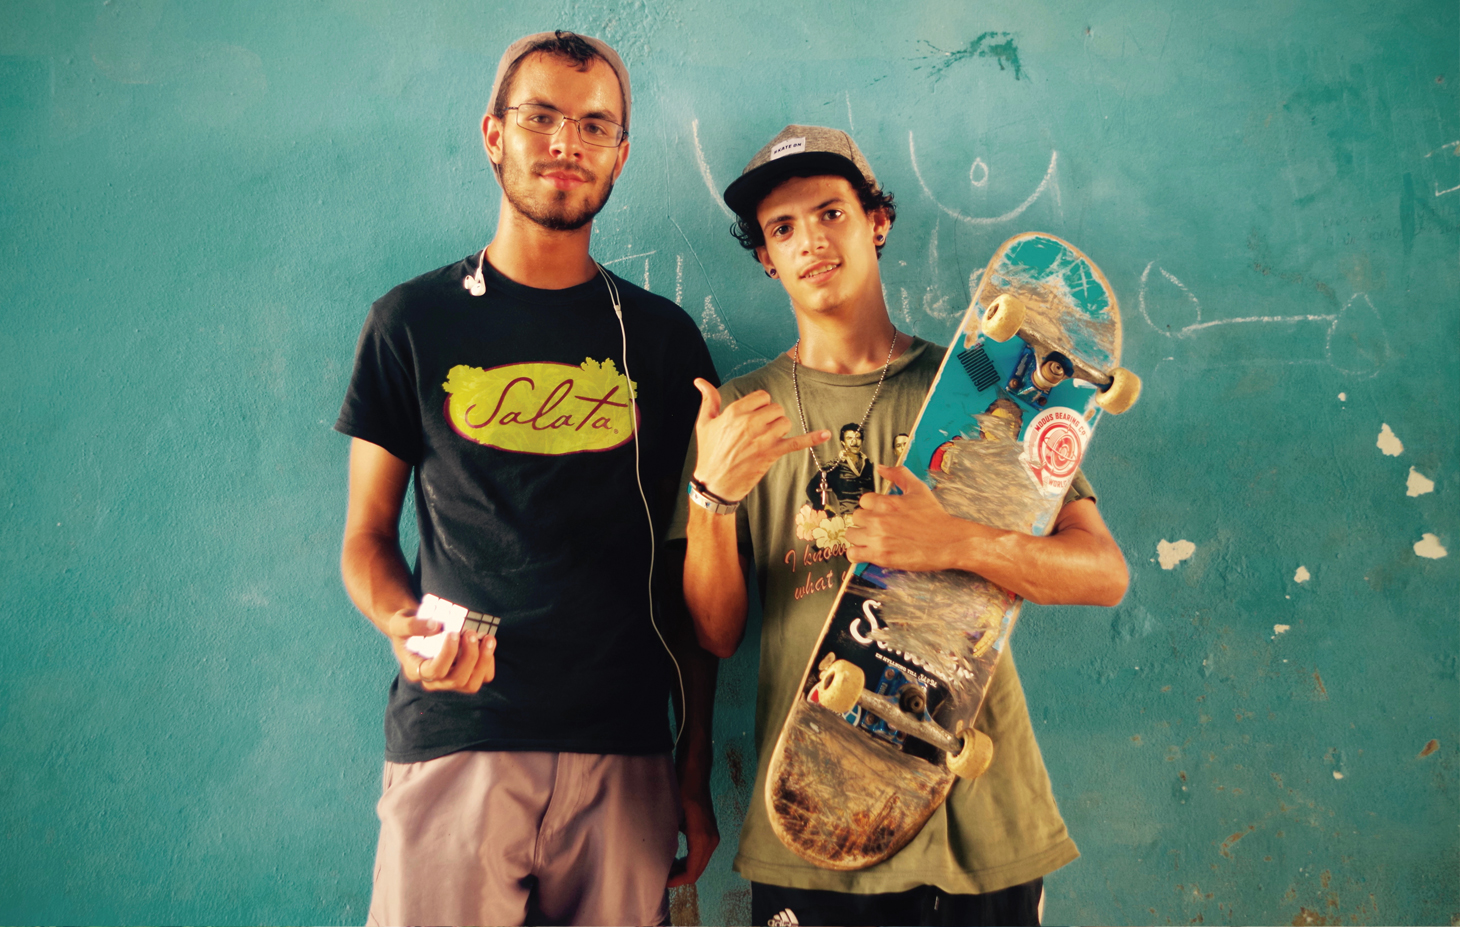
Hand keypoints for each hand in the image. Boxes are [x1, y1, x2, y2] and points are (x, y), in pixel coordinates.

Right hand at [386, 606, 496, 692]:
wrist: (415, 629)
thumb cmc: (406, 627)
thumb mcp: (400, 622)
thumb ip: (413, 625)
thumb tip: (436, 626)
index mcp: (415, 671)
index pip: (434, 671)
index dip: (447, 654)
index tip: (452, 633)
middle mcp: (433, 681)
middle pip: (456, 680)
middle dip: (469, 657)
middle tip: (471, 633)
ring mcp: (450, 680)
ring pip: (471, 683)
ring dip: (483, 661)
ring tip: (487, 638)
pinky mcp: (465, 675)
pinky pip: (482, 677)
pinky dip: (488, 662)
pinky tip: (487, 642)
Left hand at [666, 782, 718, 887]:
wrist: (694, 775)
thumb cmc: (681, 791)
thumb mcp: (672, 816)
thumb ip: (669, 839)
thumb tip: (660, 860)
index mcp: (702, 839)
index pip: (692, 871)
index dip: (677, 881)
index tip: (661, 882)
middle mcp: (711, 841)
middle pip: (697, 871)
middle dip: (680, 878)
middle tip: (661, 878)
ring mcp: (713, 837)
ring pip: (700, 864)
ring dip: (684, 870)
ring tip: (666, 870)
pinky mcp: (710, 833)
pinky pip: (701, 855)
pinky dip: (689, 861)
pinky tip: (675, 860)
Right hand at [691, 378, 828, 501]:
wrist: (714, 484)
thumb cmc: (709, 453)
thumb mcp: (704, 424)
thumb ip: (708, 400)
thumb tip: (700, 381)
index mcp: (734, 412)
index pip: (761, 396)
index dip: (760, 406)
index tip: (754, 416)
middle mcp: (748, 422)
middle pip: (775, 408)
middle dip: (771, 417)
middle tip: (761, 430)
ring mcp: (761, 438)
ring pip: (784, 421)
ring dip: (780, 429)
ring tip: (767, 439)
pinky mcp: (771, 453)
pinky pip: (796, 442)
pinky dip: (812, 438)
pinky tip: (826, 434)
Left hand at [845, 465, 981, 571]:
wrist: (948, 542)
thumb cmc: (935, 517)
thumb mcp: (918, 489)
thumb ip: (899, 474)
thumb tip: (881, 467)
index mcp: (886, 503)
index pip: (864, 501)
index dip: (872, 507)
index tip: (880, 513)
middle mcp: (879, 519)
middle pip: (856, 517)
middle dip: (866, 521)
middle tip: (878, 527)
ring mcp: (878, 538)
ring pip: (851, 535)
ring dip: (860, 537)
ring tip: (872, 539)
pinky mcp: (880, 556)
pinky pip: (853, 554)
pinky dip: (857, 554)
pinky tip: (867, 551)